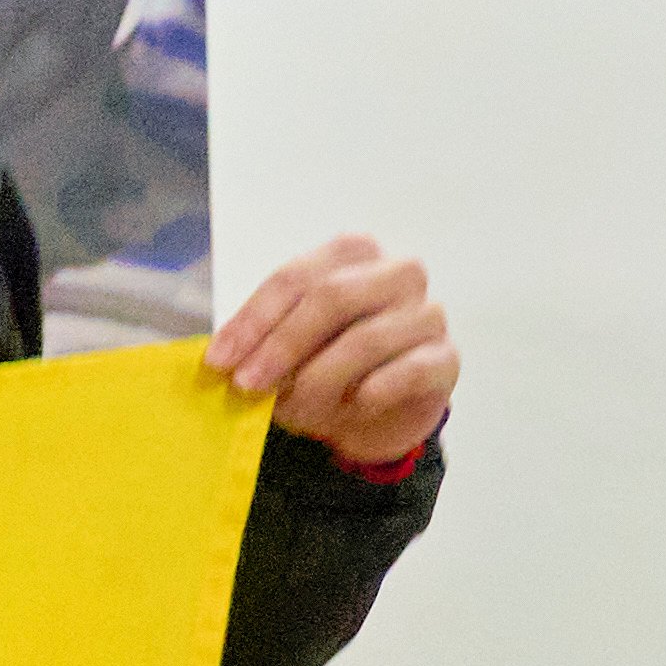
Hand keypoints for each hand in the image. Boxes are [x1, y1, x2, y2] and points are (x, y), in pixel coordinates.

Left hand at [210, 234, 455, 472]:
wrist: (371, 412)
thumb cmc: (323, 366)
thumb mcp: (284, 350)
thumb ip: (259, 343)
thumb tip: (222, 360)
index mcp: (352, 253)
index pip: (295, 277)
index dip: (253, 320)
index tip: (219, 361)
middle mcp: (397, 272)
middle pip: (331, 297)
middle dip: (281, 345)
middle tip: (247, 385)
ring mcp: (428, 313)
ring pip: (366, 339)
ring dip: (320, 379)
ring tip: (295, 410)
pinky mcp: (446, 357)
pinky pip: (410, 369)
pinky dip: (373, 390)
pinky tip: (353, 404)